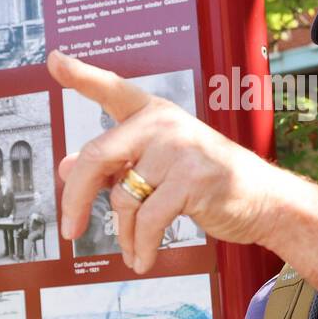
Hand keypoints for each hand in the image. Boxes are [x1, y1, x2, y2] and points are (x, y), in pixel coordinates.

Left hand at [47, 50, 282, 271]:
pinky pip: (147, 221)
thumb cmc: (207, 180)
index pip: (111, 89)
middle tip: (69, 230)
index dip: (80, 75)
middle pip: (98, 157)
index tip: (54, 60)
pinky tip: (141, 258)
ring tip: (130, 249)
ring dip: (123, 233)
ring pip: (123, 199)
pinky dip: (140, 246)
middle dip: (76, 199)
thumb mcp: (158, 166)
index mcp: (153, 114)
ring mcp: (179, 149)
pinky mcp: (191, 180)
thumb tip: (67, 167)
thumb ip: (115, 164)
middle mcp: (163, 123)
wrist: (263, 199)